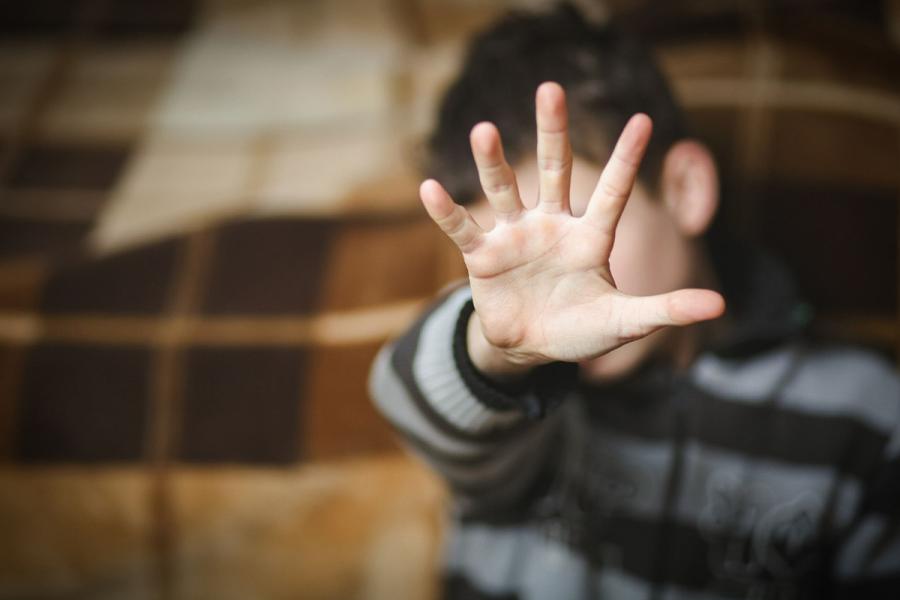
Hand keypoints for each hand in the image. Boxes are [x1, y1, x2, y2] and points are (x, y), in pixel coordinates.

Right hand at [420, 82, 724, 375]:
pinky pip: (463, 228)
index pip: (612, 191)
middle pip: (554, 171)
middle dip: (552, 132)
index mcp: (590, 237)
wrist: (531, 346)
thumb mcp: (624, 322)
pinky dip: (445, 211)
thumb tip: (720, 306)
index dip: (625, 159)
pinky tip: (429, 188)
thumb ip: (665, 309)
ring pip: (504, 190)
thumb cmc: (580, 329)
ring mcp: (516, 236)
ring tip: (484, 130)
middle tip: (550, 88)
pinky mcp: (483, 256)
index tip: (642, 120)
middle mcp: (552, 225)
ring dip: (494, 162)